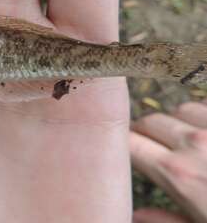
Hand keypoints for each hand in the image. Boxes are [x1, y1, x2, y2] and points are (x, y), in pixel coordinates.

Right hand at [131, 102, 206, 222]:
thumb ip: (164, 220)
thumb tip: (137, 216)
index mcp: (177, 174)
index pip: (129, 144)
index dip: (121, 144)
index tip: (120, 149)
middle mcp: (193, 143)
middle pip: (150, 122)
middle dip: (146, 132)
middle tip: (152, 146)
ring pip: (180, 110)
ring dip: (178, 121)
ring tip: (186, 138)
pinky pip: (206, 107)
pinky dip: (202, 116)